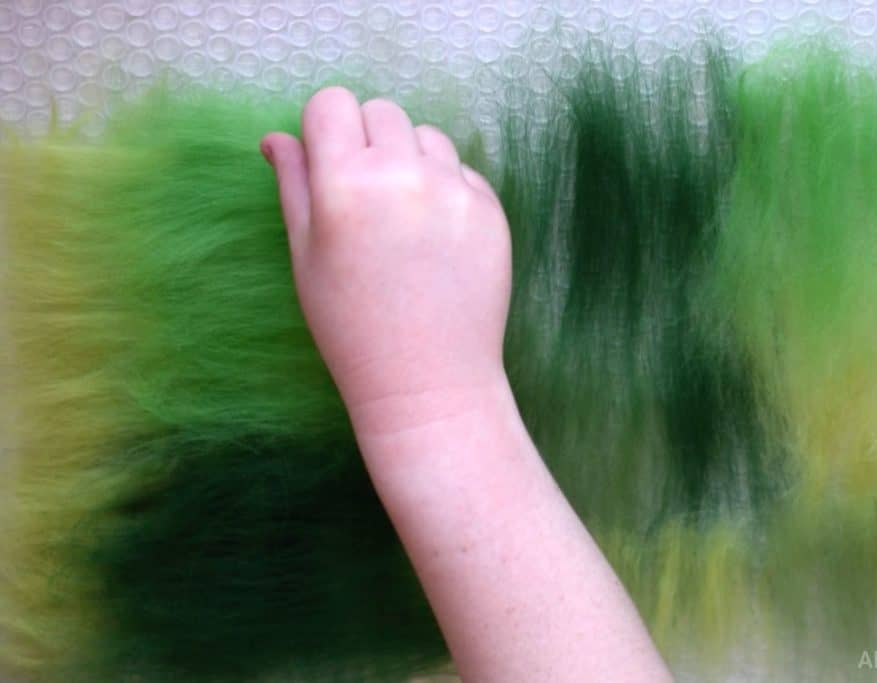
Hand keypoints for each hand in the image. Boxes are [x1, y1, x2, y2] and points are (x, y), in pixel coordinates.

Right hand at [261, 88, 511, 431]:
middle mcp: (403, 174)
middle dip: (367, 139)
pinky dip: (446, 188)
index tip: (327, 160)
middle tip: (365, 195)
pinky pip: (462, 171)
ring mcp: (454, 189)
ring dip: (411, 159)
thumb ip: (293, 186)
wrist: (428, 381)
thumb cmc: (351, 326)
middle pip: (382, 112)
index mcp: (345, 183)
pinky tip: (435, 237)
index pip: (332, 102)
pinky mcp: (491, 209)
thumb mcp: (305, 256)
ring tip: (403, 218)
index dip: (325, 127)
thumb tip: (278, 137)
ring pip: (427, 136)